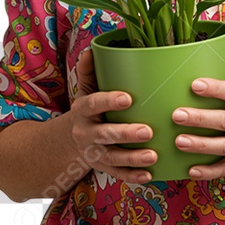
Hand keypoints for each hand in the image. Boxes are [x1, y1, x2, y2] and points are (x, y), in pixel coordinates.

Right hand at [69, 46, 156, 184]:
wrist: (71, 140)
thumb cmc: (89, 109)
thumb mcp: (86, 89)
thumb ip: (89, 70)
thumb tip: (94, 48)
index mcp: (82, 110)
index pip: (93, 104)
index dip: (109, 101)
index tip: (128, 98)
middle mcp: (85, 132)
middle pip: (104, 134)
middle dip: (126, 133)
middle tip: (148, 131)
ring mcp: (94, 152)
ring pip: (112, 157)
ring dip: (133, 158)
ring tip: (153, 156)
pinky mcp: (103, 167)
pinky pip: (117, 174)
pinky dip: (132, 176)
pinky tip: (149, 175)